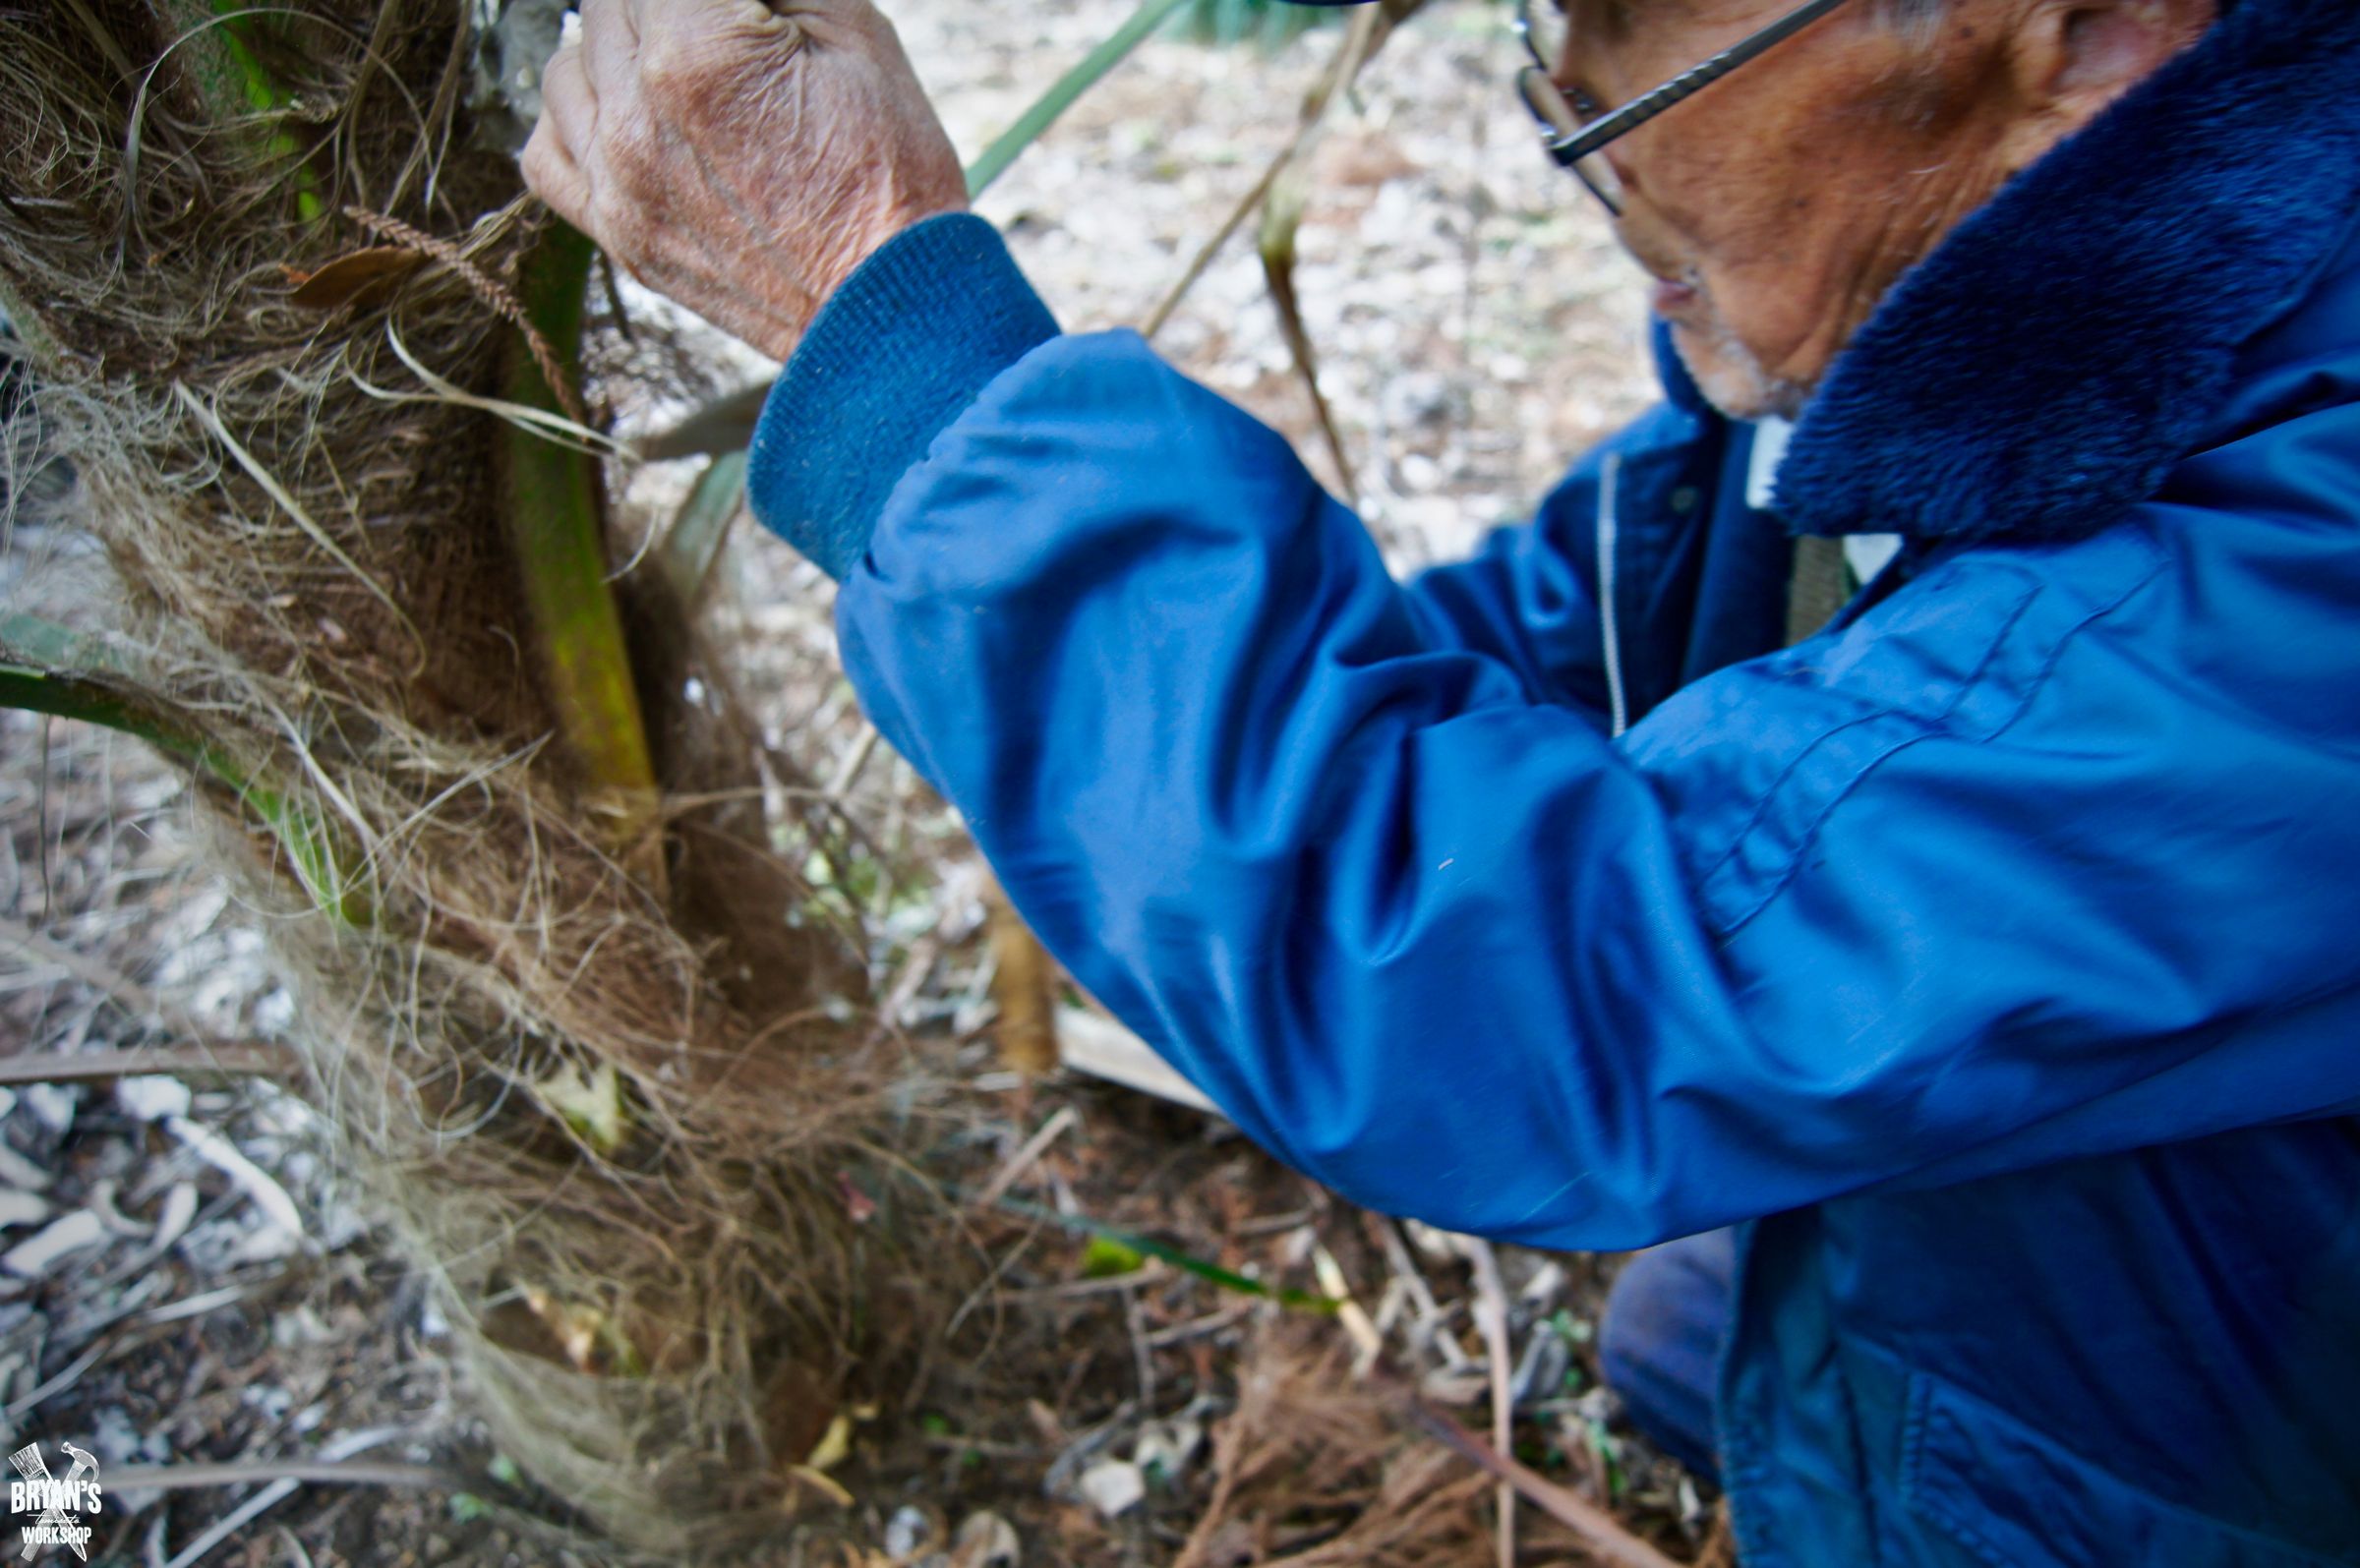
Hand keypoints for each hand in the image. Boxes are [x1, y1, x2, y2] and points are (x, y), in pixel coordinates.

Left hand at [523, 0, 969, 360]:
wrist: (893, 311)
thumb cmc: (891, 180)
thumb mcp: (855, 33)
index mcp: (693, 52)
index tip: (745, 14)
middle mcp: (636, 116)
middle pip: (611, 7)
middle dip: (671, 9)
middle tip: (728, 35)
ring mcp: (618, 183)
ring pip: (566, 66)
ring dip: (616, 54)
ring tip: (677, 70)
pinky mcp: (619, 235)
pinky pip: (546, 154)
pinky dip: (573, 121)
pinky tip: (622, 118)